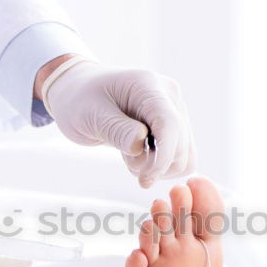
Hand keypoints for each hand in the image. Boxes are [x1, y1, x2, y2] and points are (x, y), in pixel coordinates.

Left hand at [36, 55, 195, 187]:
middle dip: (154, 164)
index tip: (145, 180)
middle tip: (125, 159)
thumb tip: (140, 145)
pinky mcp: (176, 128)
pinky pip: (181, 159)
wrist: (81, 94)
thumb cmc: (81, 100)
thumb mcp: (89, 114)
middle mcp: (170, 97)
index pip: (169, 124)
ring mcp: (176, 112)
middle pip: (181, 145)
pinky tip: (140, 157)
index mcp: (148, 86)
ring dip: (159, 168)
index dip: (162, 156)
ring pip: (185, 157)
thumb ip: (116, 130)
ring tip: (130, 156)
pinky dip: (162, 167)